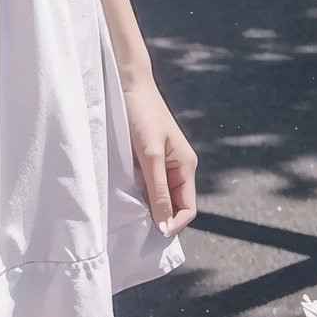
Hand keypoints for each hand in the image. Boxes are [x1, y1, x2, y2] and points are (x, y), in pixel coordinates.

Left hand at [122, 77, 197, 238]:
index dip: (173, 224)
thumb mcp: (150, 156)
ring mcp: (166, 161)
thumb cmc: (142, 115)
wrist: (130, 83)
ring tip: (132, 212)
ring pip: (163, 194)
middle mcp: (180, 166)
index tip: (152, 233)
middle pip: (176, 204)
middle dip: (161, 217)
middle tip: (138, 226)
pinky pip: (152, 182)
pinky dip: (143, 191)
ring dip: (151, 204)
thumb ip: (159, 191)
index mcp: (187, 166)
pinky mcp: (152, 155)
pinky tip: (128, 194)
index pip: (188, 208)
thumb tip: (166, 227)